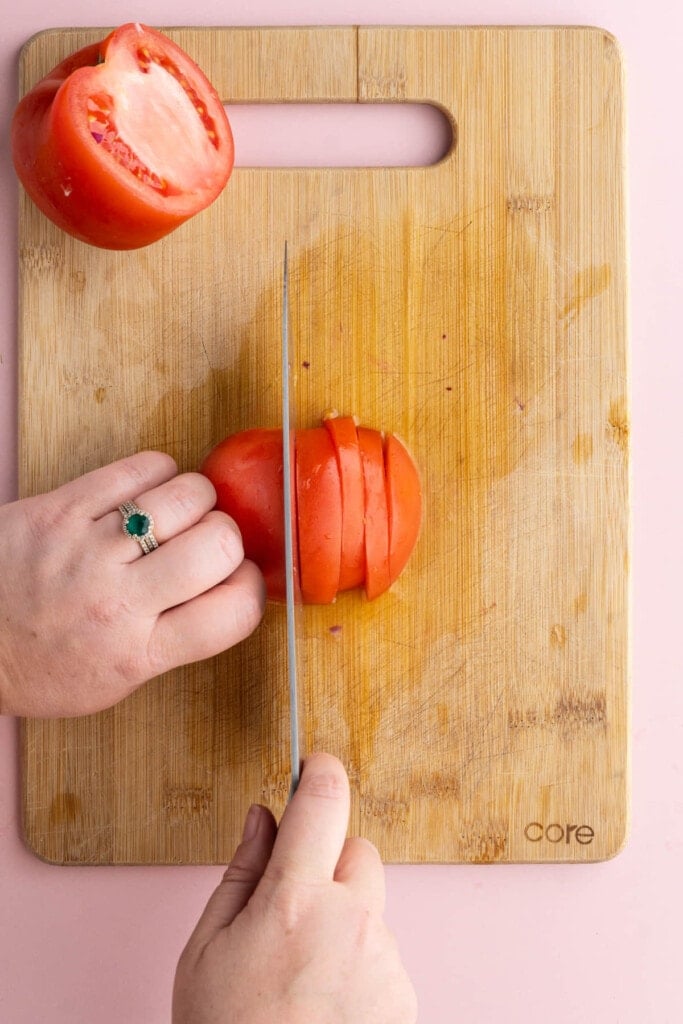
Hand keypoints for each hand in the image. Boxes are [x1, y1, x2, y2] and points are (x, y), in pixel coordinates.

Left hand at [0, 452, 265, 716]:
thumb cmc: (39, 664)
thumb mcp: (116, 681)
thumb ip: (174, 639)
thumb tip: (228, 586)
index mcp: (139, 652)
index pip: (235, 611)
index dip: (251, 588)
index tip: (239, 580)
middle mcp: (118, 601)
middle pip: (219, 545)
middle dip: (227, 537)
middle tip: (208, 542)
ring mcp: (88, 549)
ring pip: (186, 496)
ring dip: (197, 500)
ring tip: (177, 513)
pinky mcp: (63, 507)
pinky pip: (141, 468)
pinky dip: (158, 474)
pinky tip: (147, 492)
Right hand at [172, 753, 417, 1023]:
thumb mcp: (206, 950)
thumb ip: (240, 871)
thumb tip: (263, 816)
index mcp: (294, 902)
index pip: (323, 803)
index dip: (321, 773)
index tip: (317, 764)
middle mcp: (351, 921)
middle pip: (358, 852)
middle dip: (329, 864)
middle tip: (293, 908)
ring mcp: (384, 959)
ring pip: (371, 906)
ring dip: (345, 919)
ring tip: (303, 974)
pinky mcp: (405, 994)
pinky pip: (383, 950)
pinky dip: (361, 961)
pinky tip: (327, 1001)